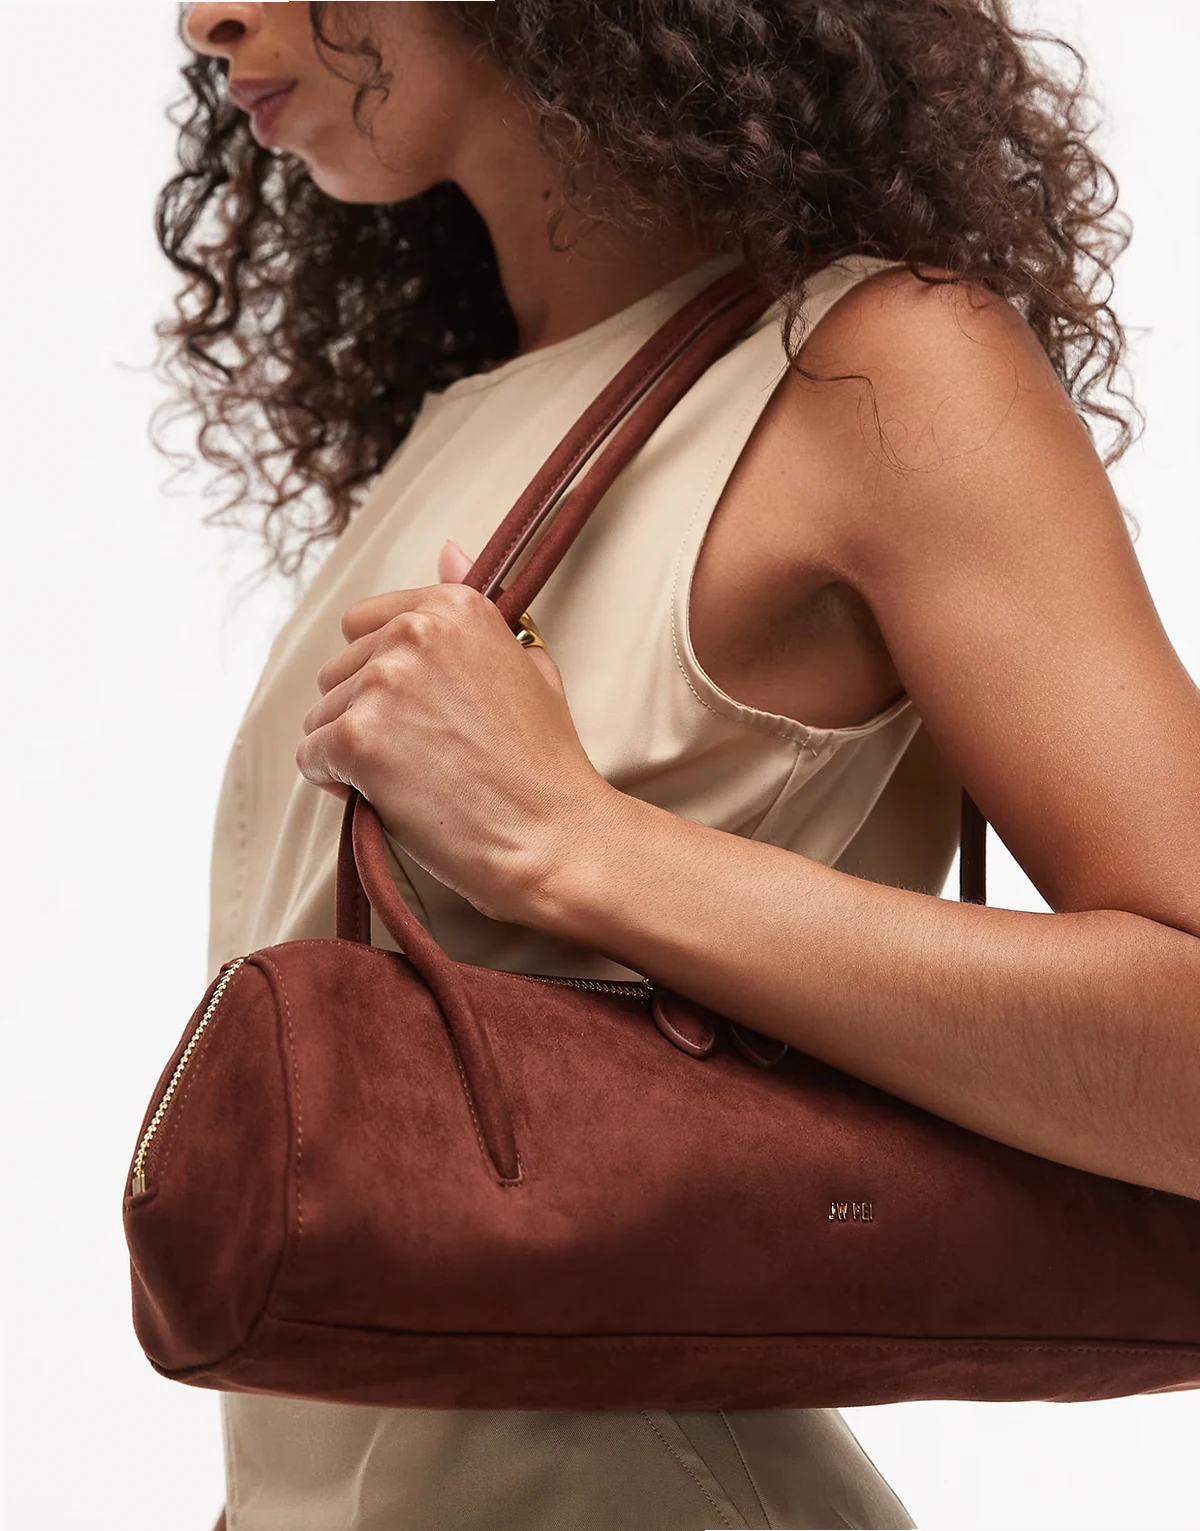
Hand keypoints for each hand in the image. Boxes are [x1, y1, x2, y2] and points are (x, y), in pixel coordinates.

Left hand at [295, 539, 614, 925]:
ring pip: (320, 717)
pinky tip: (391, 798)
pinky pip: (311, 758)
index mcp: (453, 606)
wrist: (555, 837)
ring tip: (415, 780)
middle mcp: (413, 632)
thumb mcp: (527, 663)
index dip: (386, 678)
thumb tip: (448, 550)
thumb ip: (475, 610)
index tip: (425, 713)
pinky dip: (339, 785)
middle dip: (365, 715)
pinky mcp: (357, 738)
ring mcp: (382, 683)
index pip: (364, 624)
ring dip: (352, 753)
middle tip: (425, 756)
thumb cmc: (545, 763)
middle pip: (337, 671)